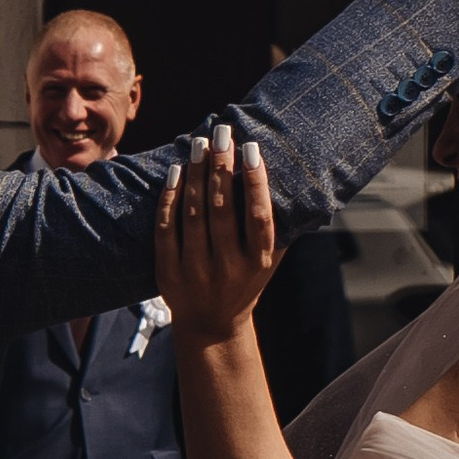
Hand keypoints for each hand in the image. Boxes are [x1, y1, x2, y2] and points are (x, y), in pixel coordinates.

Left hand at [156, 128, 275, 343]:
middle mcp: (228, 267)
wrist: (212, 325)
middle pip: (223, 210)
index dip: (255, 181)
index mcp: (258, 261)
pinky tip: (176, 172)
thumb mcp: (270, 260)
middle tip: (221, 133)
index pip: (258, 216)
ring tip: (198, 145)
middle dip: (221, 166)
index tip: (250, 148)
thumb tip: (293, 176)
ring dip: (196, 175)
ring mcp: (196, 272)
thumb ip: (279, 226)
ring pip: (194, 215)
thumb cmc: (246, 280)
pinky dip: (169, 198)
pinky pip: (166, 229)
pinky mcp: (169, 273)